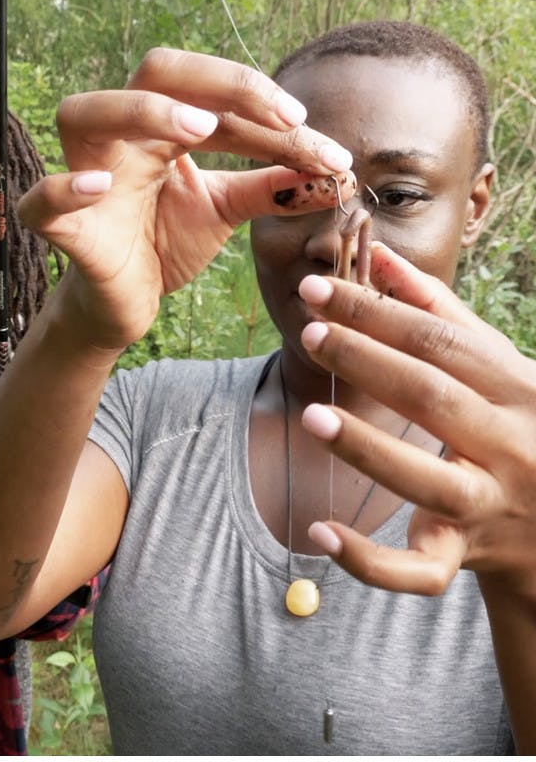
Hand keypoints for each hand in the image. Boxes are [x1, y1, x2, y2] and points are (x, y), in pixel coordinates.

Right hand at [19, 48, 355, 349]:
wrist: (125, 304)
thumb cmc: (164, 245)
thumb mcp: (223, 210)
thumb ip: (271, 188)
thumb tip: (334, 173)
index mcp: (162, 130)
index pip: (213, 95)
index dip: (264, 106)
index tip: (318, 140)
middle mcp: (121, 140)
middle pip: (154, 74)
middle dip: (221, 83)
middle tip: (281, 117)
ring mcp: (86, 178)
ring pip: (84, 114)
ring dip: (143, 112)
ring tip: (200, 129)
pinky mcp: (65, 230)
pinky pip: (42, 202)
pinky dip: (65, 190)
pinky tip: (100, 186)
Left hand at [296, 242, 535, 597]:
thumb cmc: (515, 425)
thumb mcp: (494, 365)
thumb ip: (437, 311)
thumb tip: (380, 257)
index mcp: (517, 387)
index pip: (438, 340)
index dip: (375, 311)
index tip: (318, 290)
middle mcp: (509, 444)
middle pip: (431, 396)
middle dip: (367, 360)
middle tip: (311, 334)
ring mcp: (489, 503)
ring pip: (426, 479)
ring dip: (366, 447)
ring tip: (312, 415)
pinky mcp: (465, 554)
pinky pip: (418, 570)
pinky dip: (368, 558)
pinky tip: (320, 531)